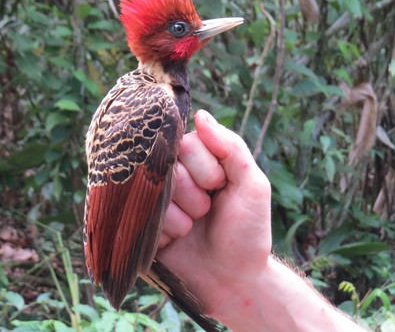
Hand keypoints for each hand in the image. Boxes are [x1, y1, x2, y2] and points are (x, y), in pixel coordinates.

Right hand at [157, 109, 271, 317]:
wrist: (235, 280)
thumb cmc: (247, 232)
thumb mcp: (252, 185)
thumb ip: (231, 147)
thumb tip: (201, 114)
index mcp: (199, 162)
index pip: (186, 144)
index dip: (205, 170)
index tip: (220, 188)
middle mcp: (173, 177)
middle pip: (167, 166)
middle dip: (194, 195)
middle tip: (206, 212)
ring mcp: (156, 201)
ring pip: (153, 193)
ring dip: (180, 217)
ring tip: (193, 228)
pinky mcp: (143, 226)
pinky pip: (142, 218)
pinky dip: (164, 233)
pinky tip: (177, 242)